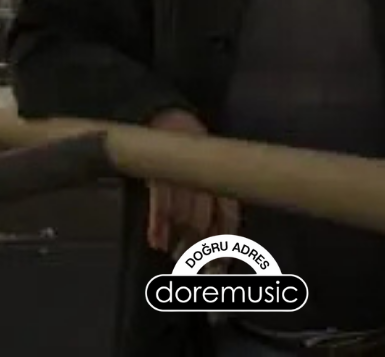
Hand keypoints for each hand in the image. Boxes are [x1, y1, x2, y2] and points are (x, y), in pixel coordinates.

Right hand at [146, 108, 240, 262]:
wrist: (168, 119)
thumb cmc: (193, 151)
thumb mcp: (211, 169)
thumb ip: (216, 198)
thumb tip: (218, 237)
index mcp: (221, 178)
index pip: (228, 216)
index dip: (224, 241)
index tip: (220, 262)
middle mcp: (205, 178)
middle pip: (204, 221)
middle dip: (199, 246)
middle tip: (194, 266)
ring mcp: (182, 176)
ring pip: (183, 215)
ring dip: (178, 239)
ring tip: (174, 255)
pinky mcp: (160, 174)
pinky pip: (159, 204)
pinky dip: (157, 225)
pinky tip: (155, 241)